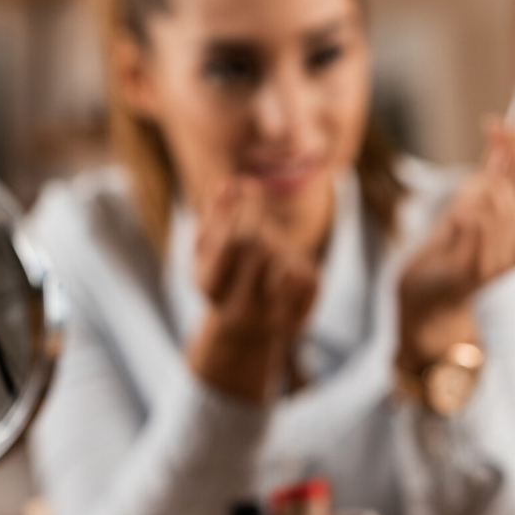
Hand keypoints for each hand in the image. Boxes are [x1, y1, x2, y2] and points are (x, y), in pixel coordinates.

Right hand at [187, 180, 318, 401]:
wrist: (242, 331)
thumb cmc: (222, 278)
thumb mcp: (207, 250)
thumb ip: (214, 217)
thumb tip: (227, 185)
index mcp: (211, 289)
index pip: (234, 239)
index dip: (244, 206)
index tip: (248, 183)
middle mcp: (240, 310)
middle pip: (261, 247)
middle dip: (259, 219)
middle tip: (257, 207)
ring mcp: (270, 320)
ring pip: (286, 262)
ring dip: (278, 243)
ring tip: (268, 246)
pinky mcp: (297, 321)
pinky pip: (308, 278)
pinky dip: (298, 262)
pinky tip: (284, 266)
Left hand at [396, 120, 514, 375]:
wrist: (426, 299)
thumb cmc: (453, 251)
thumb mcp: (481, 203)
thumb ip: (501, 169)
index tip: (496, 124)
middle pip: (509, 184)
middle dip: (480, 177)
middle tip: (463, 190)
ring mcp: (505, 263)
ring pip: (488, 198)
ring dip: (464, 199)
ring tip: (456, 219)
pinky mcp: (477, 269)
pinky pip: (470, 217)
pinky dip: (455, 215)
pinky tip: (451, 232)